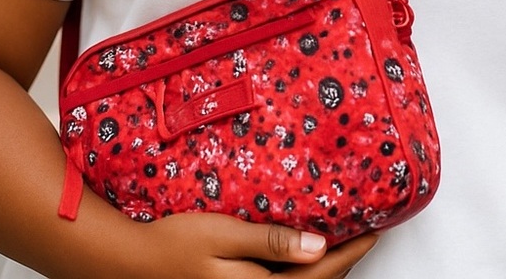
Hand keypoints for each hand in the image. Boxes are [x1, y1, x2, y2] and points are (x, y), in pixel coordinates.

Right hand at [115, 212, 377, 278]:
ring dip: (322, 273)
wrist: (132, 265)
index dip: (350, 252)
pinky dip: (299, 277)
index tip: (374, 231)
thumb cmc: (174, 244)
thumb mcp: (224, 235)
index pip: (320, 275)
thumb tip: (319, 246)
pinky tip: (299, 259)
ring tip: (339, 245)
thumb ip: (272, 243)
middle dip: (342, 264)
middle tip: (363, 235)